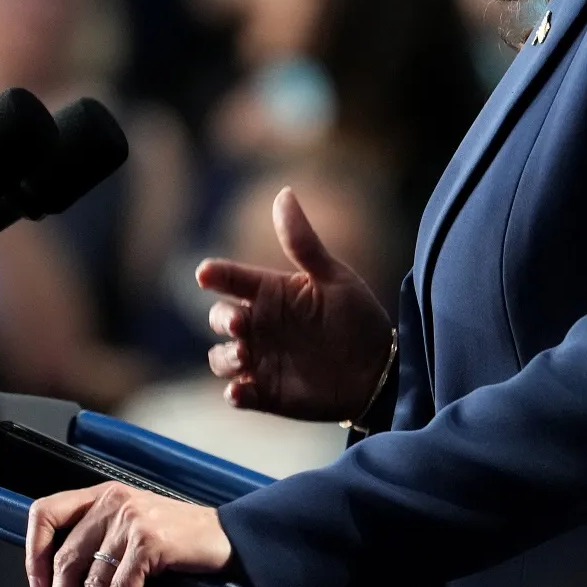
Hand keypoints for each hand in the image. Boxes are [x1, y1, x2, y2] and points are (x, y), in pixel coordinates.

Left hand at [25, 484, 230, 586]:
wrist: (228, 534)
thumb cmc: (181, 534)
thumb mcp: (134, 522)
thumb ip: (101, 536)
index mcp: (101, 496)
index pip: (46, 512)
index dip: (33, 553)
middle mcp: (110, 503)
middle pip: (67, 562)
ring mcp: (129, 522)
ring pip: (92, 585)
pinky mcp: (148, 543)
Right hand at [195, 188, 392, 421]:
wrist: (380, 371)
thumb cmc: (357, 318)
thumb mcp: (334, 277)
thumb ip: (303, 242)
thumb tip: (283, 192)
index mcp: (270, 292)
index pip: (231, 279)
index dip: (215, 274)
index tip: (206, 274)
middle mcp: (259, 325)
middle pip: (219, 318)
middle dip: (221, 319)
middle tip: (241, 324)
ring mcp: (261, 359)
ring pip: (221, 357)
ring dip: (225, 357)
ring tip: (245, 356)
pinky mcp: (267, 393)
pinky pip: (239, 394)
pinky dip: (236, 393)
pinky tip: (242, 391)